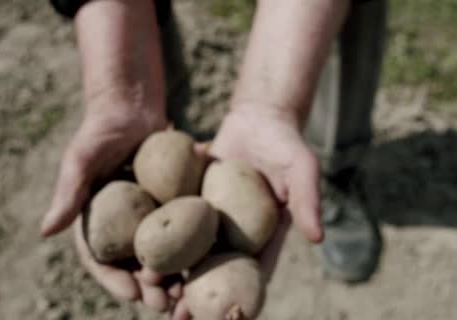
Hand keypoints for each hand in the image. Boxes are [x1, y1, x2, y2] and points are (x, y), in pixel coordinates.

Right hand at [40, 99, 182, 309]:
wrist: (132, 106)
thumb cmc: (101, 130)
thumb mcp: (80, 160)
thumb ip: (68, 194)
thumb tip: (45, 232)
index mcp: (94, 220)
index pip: (100, 258)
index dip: (113, 280)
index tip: (131, 294)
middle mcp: (119, 223)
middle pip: (132, 263)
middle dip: (147, 287)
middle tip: (164, 304)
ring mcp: (145, 215)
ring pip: (159, 253)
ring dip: (171, 275)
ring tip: (186, 292)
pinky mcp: (168, 203)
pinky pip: (180, 229)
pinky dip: (190, 247)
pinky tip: (206, 261)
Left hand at [170, 107, 322, 318]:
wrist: (257, 117)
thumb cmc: (286, 143)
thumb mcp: (302, 167)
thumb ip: (308, 200)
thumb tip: (318, 237)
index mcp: (265, 236)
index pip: (253, 275)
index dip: (239, 301)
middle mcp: (236, 234)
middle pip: (216, 273)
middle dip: (196, 298)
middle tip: (175, 318)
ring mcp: (211, 220)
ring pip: (189, 255)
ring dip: (172, 276)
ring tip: (150, 293)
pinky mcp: (191, 202)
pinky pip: (174, 224)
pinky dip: (159, 241)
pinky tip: (138, 254)